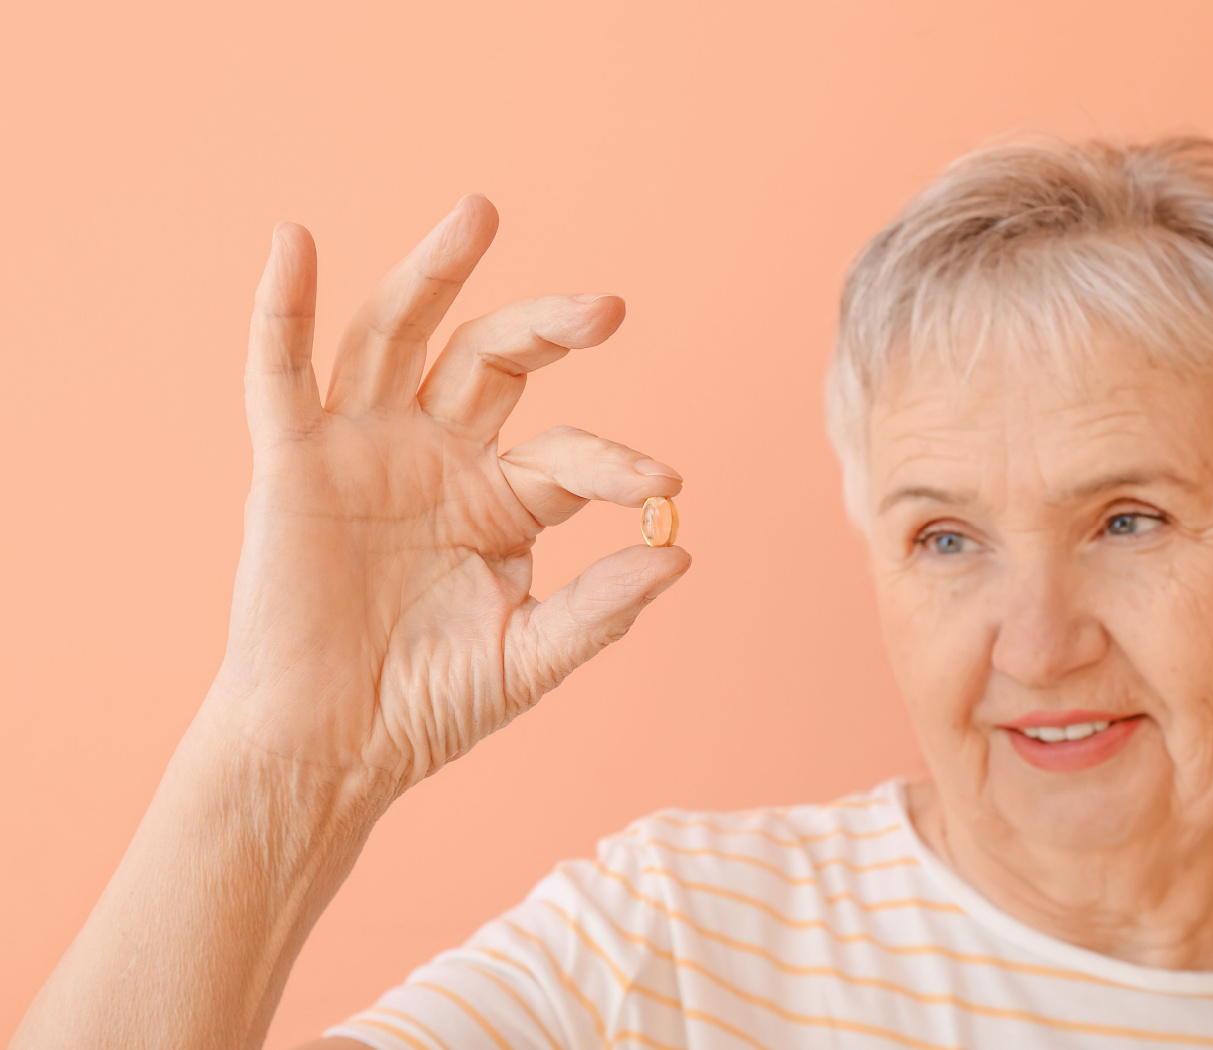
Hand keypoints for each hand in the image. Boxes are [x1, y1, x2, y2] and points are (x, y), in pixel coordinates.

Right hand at [205, 195, 689, 791]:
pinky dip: (282, 308)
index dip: (614, 463)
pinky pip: (281, 373)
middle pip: (492, 359)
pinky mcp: (294, 461)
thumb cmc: (428, 704)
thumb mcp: (529, 657)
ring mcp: (365, 448)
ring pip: (399, 337)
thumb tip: (681, 551)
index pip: (569, 455)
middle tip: (607, 310)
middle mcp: (438, 454)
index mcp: (502, 498)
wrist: (332, 749)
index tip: (664, 485)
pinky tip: (293, 243)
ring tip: (481, 214)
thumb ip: (601, 607)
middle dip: (546, 327)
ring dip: (434, 273)